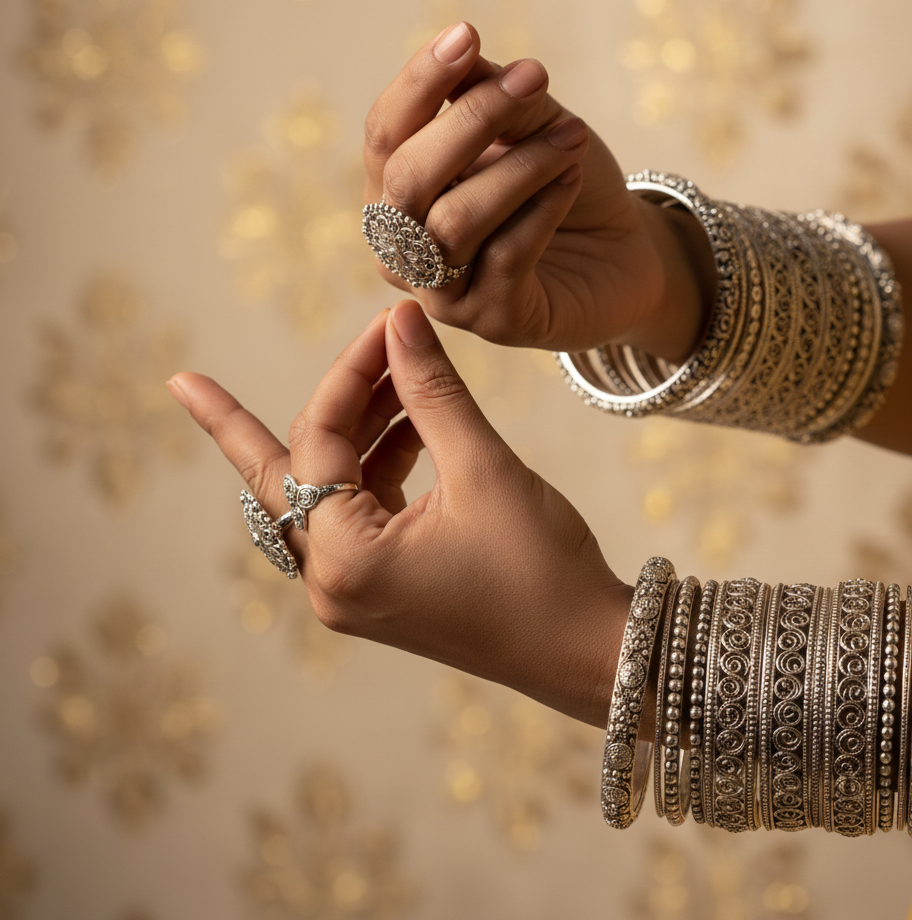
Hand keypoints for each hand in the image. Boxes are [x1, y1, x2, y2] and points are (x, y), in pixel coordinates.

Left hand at [167, 301, 631, 725]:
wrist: (589, 652)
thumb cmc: (542, 571)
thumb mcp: (483, 468)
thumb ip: (431, 389)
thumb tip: (401, 319)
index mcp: (345, 558)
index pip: (318, 439)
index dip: (351, 372)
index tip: (388, 322)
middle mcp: (333, 583)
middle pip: (291, 470)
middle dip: (304, 405)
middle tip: (262, 362)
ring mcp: (355, 591)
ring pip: (328, 489)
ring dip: (360, 430)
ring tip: (400, 373)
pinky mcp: (383, 589)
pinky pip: (361, 513)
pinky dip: (381, 466)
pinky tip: (413, 424)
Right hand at [363, 22, 714, 361]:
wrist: (622, 255)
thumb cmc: (563, 184)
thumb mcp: (531, 128)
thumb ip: (489, 97)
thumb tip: (460, 54)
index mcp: (397, 196)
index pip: (385, 136)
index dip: (418, 84)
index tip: (467, 33)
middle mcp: (404, 249)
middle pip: (408, 180)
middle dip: (470, 122)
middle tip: (535, 79)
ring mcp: (443, 293)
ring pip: (457, 221)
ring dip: (520, 167)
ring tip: (573, 137)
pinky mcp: (492, 322)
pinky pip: (506, 257)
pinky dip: (542, 208)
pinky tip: (573, 179)